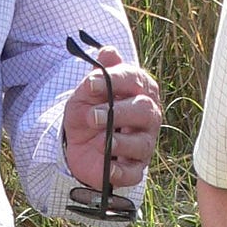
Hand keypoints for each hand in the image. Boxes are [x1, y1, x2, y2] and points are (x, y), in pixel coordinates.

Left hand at [62, 48, 162, 188]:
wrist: (78, 141)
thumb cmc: (90, 110)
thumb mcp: (87, 92)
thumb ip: (98, 74)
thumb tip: (107, 52)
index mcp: (139, 90)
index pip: (134, 80)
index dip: (114, 80)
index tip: (90, 84)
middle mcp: (148, 116)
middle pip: (145, 111)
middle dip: (119, 113)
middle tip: (92, 117)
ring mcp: (144, 143)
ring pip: (142, 143)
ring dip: (119, 142)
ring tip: (101, 142)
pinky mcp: (135, 168)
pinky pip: (133, 173)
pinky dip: (120, 171)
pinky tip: (108, 168)